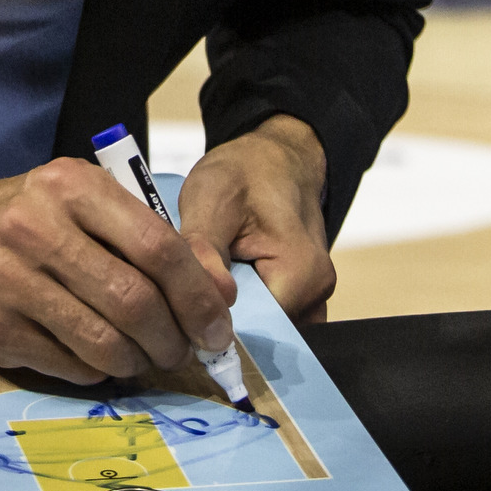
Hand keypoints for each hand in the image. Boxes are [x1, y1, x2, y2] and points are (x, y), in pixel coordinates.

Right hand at [0, 158, 235, 385]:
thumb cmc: (40, 218)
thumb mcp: (96, 205)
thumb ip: (162, 242)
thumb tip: (221, 296)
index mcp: (71, 186)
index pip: (156, 247)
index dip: (197, 296)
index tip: (216, 327)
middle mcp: (32, 227)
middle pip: (132, 302)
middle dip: (172, 338)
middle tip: (181, 351)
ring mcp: (5, 280)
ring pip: (102, 343)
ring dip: (138, 361)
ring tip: (144, 356)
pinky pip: (69, 366)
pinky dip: (98, 369)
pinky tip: (98, 354)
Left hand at [177, 115, 334, 320]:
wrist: (272, 158)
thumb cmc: (244, 172)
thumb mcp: (211, 199)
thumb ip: (204, 249)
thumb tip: (206, 301)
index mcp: (303, 275)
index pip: (252, 327)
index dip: (210, 321)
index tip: (174, 311)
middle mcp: (316, 295)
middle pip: (257, 332)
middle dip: (217, 319)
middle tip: (180, 293)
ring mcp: (311, 300)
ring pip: (258, 326)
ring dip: (227, 312)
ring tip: (199, 282)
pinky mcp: (297, 298)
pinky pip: (264, 317)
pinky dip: (238, 306)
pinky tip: (217, 282)